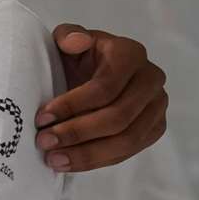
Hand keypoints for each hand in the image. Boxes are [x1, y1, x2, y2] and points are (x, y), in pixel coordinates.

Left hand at [37, 24, 168, 171]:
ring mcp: (157, 106)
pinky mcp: (155, 128)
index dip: (72, 105)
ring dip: (87, 154)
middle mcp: (151, 79)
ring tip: (53, 160)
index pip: (104, 87)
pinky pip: (128, 151)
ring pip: (127, 139)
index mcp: (130, 54)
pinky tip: (69, 164)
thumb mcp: (67, 39)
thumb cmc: (77, 55)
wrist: (92, 72)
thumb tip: (76, 42)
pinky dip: (97, 161)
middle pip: (118, 117)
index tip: (41, 118)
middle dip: (77, 133)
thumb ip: (68, 35)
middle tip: (44, 142)